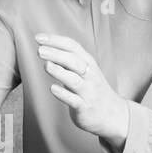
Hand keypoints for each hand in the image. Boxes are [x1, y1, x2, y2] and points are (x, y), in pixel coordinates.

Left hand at [36, 34, 129, 150]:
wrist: (112, 114)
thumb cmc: (93, 89)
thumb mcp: (84, 71)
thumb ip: (67, 62)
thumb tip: (47, 49)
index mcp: (88, 63)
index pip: (72, 47)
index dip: (55, 40)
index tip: (39, 37)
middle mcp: (89, 75)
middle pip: (73, 61)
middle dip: (56, 54)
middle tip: (39, 50)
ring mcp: (87, 92)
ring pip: (74, 80)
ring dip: (59, 72)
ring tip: (46, 65)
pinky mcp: (84, 107)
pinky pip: (74, 100)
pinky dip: (63, 94)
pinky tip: (53, 88)